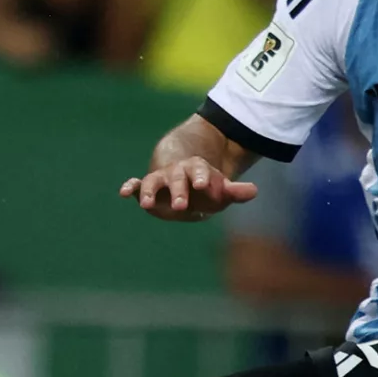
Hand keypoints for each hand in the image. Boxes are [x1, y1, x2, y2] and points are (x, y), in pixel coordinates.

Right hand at [121, 156, 256, 221]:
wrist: (185, 182)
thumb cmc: (206, 191)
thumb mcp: (221, 191)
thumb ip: (235, 191)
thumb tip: (253, 191)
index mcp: (196, 170)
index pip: (200, 171)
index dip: (202, 177)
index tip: (203, 184)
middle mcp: (177, 173)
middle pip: (177, 179)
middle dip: (178, 191)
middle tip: (180, 206)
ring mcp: (161, 180)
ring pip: (153, 182)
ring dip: (148, 192)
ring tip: (146, 204)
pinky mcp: (147, 188)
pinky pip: (137, 185)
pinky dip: (130, 187)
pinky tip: (123, 192)